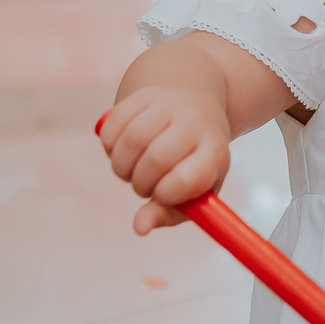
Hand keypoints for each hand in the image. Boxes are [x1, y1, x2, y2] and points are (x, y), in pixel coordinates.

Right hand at [97, 88, 230, 234]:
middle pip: (156, 158)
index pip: (188, 178)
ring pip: (131, 140)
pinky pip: (113, 124)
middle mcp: (195, 123)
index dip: (166, 195)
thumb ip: (168, 214)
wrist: (194, 110)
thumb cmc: (193, 164)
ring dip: (121, 166)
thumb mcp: (193, 192)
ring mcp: (169, 105)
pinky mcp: (143, 95)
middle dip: (141, 183)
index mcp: (214, 152)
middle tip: (144, 184)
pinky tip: (122, 149)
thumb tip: (139, 228)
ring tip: (132, 169)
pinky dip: (110, 146)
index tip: (162, 195)